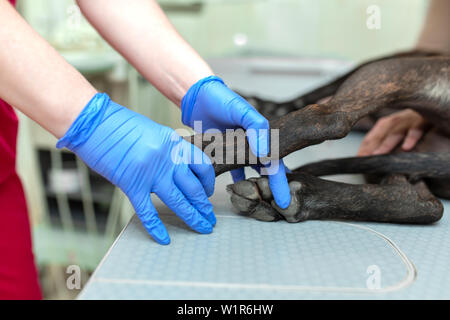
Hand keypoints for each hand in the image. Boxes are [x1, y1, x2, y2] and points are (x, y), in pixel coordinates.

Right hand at [57, 93, 215, 244]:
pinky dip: (156, 227)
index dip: (207, 182)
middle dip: (204, 206)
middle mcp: (167, 158)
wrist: (92, 122)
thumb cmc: (118, 125)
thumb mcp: (153, 132)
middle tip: (210, 218)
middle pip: (193, 187)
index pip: (201, 165)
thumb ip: (167, 151)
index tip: (207, 192)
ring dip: (192, 217)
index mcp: (174, 143)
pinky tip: (164, 238)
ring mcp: (150, 173)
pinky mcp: (132, 184)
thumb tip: (175, 170)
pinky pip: (148, 211)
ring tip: (202, 227)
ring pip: (178, 201)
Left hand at [182, 76, 290, 208]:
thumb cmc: (221, 99)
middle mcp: (251, 144)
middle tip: (276, 208)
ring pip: (248, 172)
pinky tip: (231, 191)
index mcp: (261, 134)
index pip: (274, 162)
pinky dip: (230, 178)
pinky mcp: (220, 151)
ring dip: (252, 186)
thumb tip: (264, 152)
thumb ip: (255, 127)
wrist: (197, 96)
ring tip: (257, 203)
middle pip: (264, 171)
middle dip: (271, 189)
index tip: (284, 202)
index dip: (280, 182)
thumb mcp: (241, 109)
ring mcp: (236, 149)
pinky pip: (228, 169)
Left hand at [358, 109, 427, 155]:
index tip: (358, 156)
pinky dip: (412, 137)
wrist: (441, 107)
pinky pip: (419, 127)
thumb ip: (395, 138)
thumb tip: (379, 155)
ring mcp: (414, 117)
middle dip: (371, 144)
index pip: (377, 131)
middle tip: (362, 157)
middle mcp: (403, 117)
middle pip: (383, 130)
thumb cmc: (425, 121)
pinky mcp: (428, 119)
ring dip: (386, 143)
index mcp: (396, 120)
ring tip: (377, 155)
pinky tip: (406, 148)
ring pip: (397, 129)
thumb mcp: (408, 128)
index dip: (367, 143)